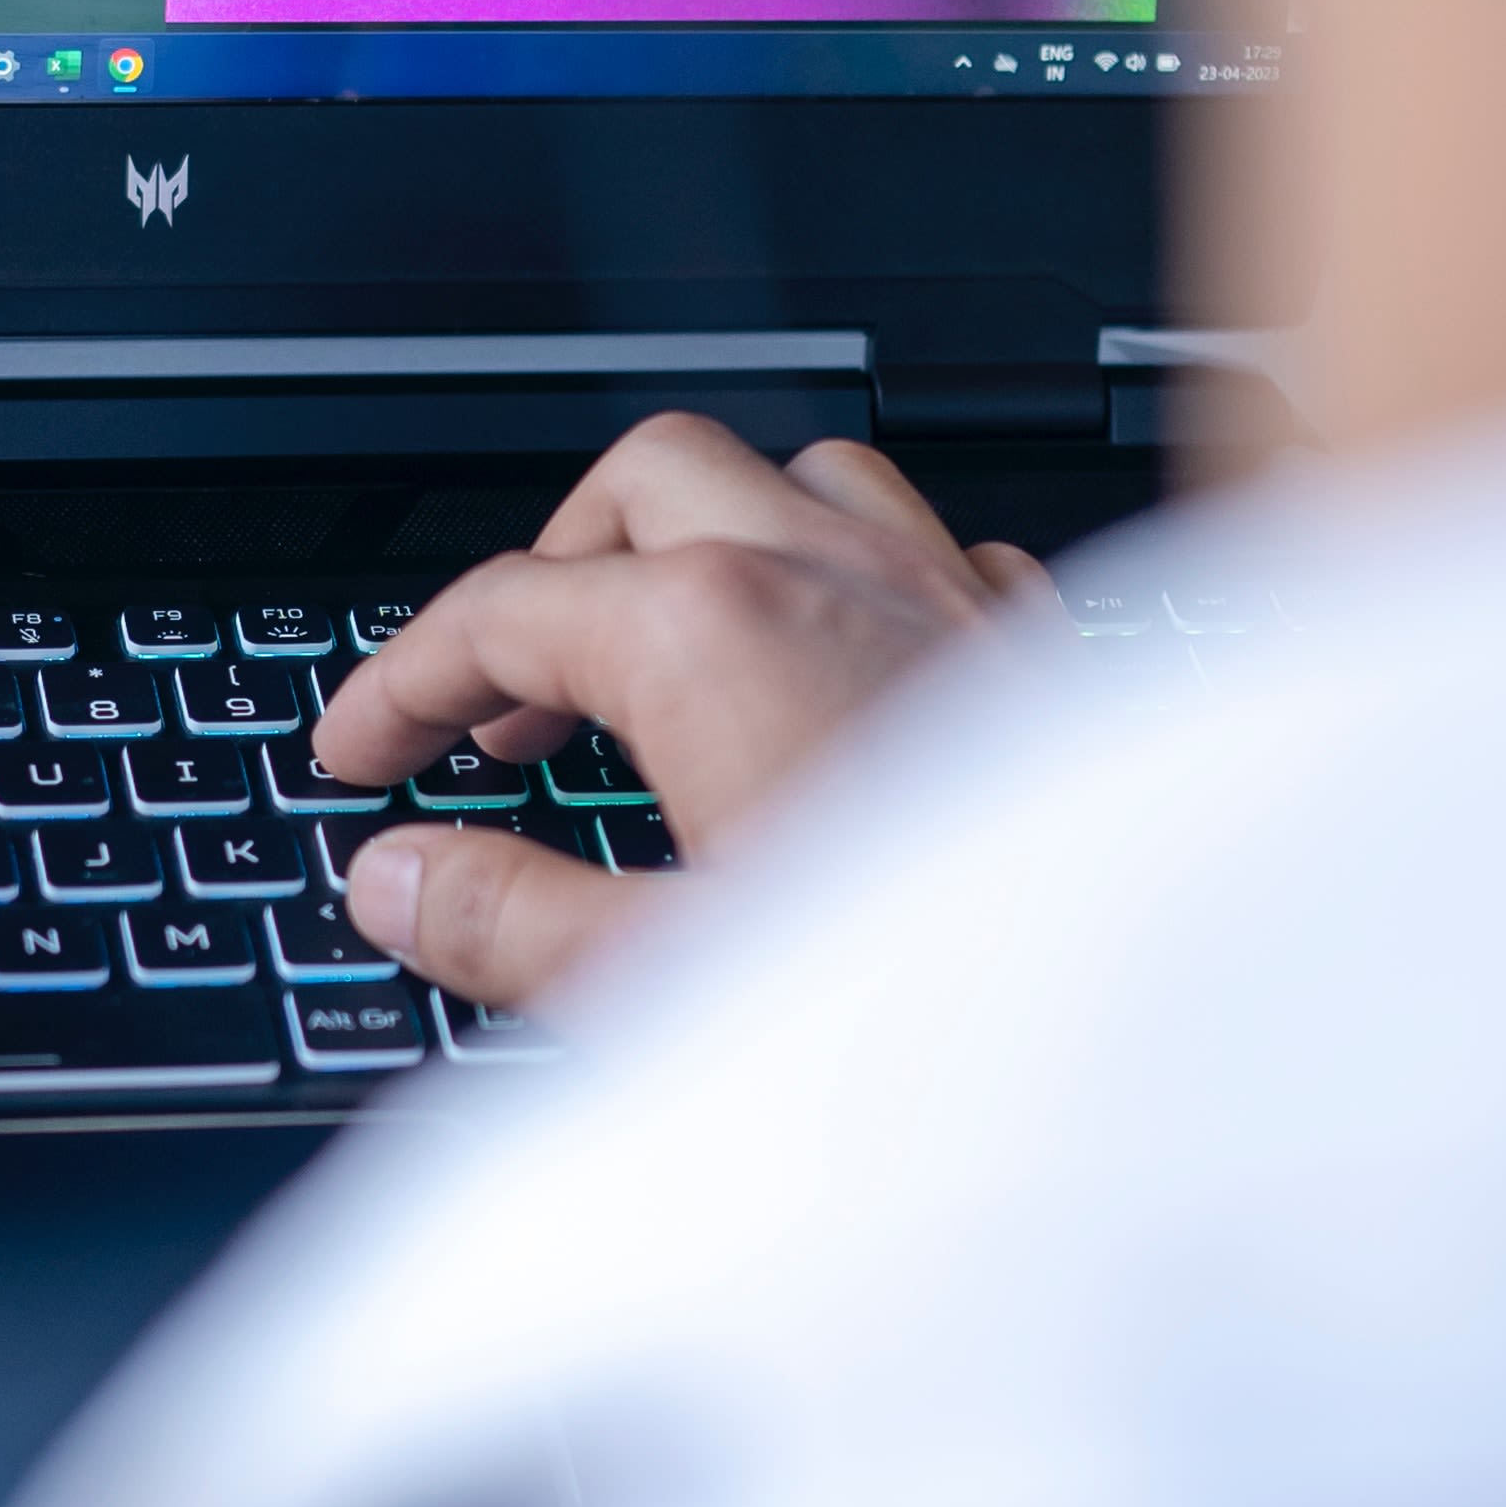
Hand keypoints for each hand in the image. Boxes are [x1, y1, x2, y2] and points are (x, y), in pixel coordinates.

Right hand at [313, 415, 1049, 1015]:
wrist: (1141, 1025)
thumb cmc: (933, 1009)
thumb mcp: (660, 979)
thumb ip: (508, 919)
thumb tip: (402, 881)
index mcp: (714, 633)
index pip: (502, 607)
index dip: (403, 679)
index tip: (364, 749)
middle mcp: (834, 575)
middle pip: (645, 481)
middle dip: (551, 567)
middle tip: (501, 700)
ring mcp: (946, 595)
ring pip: (797, 481)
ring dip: (708, 544)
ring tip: (656, 655)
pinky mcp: (1037, 647)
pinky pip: (928, 550)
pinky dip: (855, 584)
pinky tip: (837, 669)